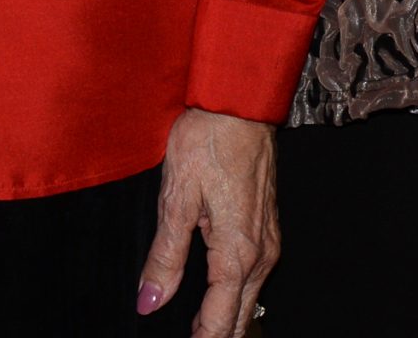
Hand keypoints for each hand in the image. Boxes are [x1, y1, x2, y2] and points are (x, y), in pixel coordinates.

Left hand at [139, 109, 277, 335]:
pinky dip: (236, 297)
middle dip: (218, 335)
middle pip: (241, 316)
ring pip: (250, 298)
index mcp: (238, 253)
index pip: (220, 319)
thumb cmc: (206, 142)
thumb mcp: (176, 199)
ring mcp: (268, 240)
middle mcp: (261, 254)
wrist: (238, 103)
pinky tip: (217, 298)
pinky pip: (254, 276)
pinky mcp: (266, 226)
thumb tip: (148, 302)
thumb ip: (164, 257)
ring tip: (198, 331)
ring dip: (227, 320)